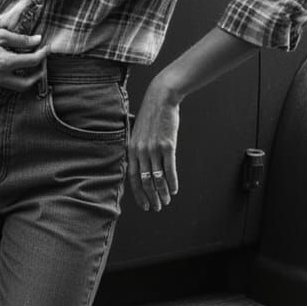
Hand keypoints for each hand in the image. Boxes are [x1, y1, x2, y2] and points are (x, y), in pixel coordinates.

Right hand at [0, 24, 47, 91]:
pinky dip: (18, 78)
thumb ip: (21, 40)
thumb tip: (38, 41)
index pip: (32, 61)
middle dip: (39, 73)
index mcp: (4, 62)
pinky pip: (9, 84)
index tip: (47, 47)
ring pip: (18, 86)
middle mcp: (0, 76)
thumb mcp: (0, 34)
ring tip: (33, 64)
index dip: (43, 54)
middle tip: (43, 61)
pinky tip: (19, 66)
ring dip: (29, 78)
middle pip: (28, 82)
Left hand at [128, 76, 179, 211]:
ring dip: (163, 193)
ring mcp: (154, 149)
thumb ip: (137, 150)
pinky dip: (172, 182)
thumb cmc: (150, 116)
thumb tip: (140, 168)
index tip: (144, 205)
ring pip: (158, 179)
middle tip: (157, 207)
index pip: (133, 178)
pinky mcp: (167, 145)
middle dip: (151, 197)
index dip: (139, 194)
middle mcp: (141, 151)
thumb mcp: (137, 133)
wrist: (160, 99)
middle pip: (145, 182)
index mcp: (131, 149)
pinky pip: (169, 169)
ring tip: (167, 201)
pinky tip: (175, 189)